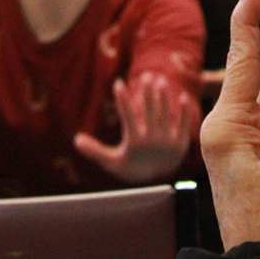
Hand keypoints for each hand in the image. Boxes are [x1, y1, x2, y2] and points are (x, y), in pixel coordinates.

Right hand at [74, 70, 199, 184]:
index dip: (123, 99)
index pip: (127, 117)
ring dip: (164, 97)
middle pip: (150, 112)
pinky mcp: (181, 144)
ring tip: (161, 80)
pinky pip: (183, 124)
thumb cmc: (130, 168)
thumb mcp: (112, 161)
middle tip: (146, 75)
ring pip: (167, 115)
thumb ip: (95, 151)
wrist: (156, 183)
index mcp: (135, 143)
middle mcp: (152, 142)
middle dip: (147, 93)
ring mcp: (168, 142)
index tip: (118, 82)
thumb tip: (76, 140)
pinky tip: (183, 96)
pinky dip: (183, 111)